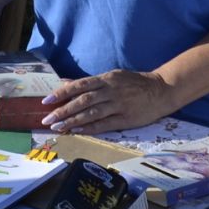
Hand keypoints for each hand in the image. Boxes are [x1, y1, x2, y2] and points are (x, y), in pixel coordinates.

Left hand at [40, 69, 174, 133]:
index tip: (46, 100)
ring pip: (92, 113)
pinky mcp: (126, 119)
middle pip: (82, 100)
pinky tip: (77, 131)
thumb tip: (65, 82)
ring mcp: (118, 105)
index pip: (79, 85)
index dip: (62, 93)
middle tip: (47, 119)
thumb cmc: (134, 83)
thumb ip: (89, 82)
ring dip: (73, 121)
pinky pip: (105, 124)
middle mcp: (110, 91)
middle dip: (63, 110)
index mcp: (106, 79)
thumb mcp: (112, 77)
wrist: (161, 90)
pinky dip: (90, 128)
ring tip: (58, 127)